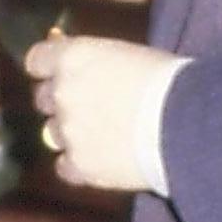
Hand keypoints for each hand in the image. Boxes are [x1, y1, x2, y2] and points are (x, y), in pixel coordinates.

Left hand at [24, 29, 177, 193]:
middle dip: (62, 101)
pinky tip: (100, 161)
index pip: (37, 61)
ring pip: (53, 133)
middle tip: (89, 107)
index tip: (58, 73)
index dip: (48, 68)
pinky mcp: (80, 165)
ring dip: (71, 133)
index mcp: (72, 58)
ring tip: (102, 136)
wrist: (184, 123)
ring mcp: (67, 132)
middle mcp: (62, 93)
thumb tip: (90, 70)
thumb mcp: (128, 55)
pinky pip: (65, 166)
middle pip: (43, 98)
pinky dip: (78, 165)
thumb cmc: (167, 81)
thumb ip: (97, 63)